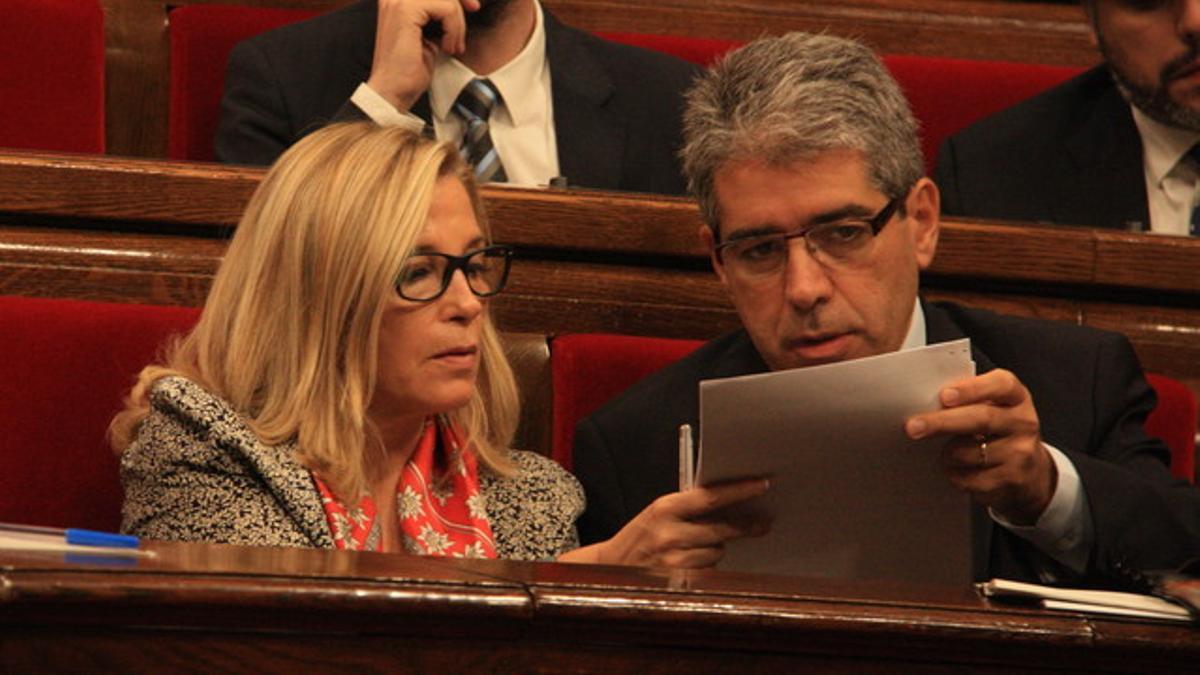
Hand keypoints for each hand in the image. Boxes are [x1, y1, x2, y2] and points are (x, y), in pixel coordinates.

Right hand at [366, 0, 478, 110]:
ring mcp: (397, 0)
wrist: (392, 91)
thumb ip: (438, 15)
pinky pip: (446, 8)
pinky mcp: (405, 11)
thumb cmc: (409, 69)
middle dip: (460, 2)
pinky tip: (447, 48)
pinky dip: (453, 29)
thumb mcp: (429, 34)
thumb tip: (464, 3)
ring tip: (452, 45)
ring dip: (457, 22)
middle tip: (469, 21)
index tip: (472, 8)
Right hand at [560, 479, 770, 567]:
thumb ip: (688, 506)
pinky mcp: (678, 581)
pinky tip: (690, 563)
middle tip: (762, 524)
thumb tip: (729, 501)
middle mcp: (670, 534)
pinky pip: (709, 571)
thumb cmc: (639, 537)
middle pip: (722, 529)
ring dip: (715, 549)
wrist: (608, 568)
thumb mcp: (657, 513)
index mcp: (665, 508)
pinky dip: (706, 567)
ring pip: (717, 552)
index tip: (762, 484)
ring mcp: (674, 560)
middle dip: (743, 527)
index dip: (740, 490)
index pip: (711, 496)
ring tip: (697, 547)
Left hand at [905, 369, 1055, 524]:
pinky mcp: (1013, 479)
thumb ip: (966, 399)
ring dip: (948, 454)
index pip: (1001, 385)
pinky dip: (954, 474)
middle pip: (981, 419)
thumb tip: (924, 404)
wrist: (1028, 471)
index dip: (972, 389)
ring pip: (971, 452)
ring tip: (945, 452)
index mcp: (1016, 396)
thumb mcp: (991, 406)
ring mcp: (1021, 452)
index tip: (944, 396)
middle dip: (942, 422)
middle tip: (913, 426)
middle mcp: (1023, 422)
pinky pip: (972, 479)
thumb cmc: (996, 431)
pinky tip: (956, 469)